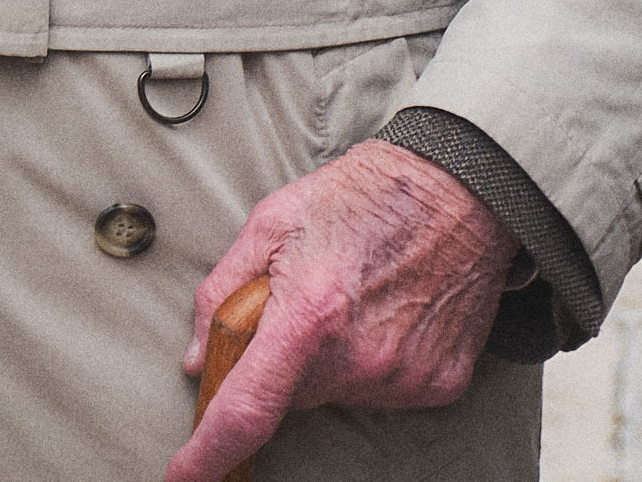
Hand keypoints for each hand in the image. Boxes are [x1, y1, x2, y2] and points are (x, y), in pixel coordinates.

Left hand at [168, 140, 512, 480]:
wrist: (458, 190)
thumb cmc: (361, 196)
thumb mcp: (271, 222)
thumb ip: (222, 293)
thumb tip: (199, 359)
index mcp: (309, 315)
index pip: (248, 409)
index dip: (208, 454)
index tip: (183, 478)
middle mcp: (359, 358)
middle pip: (291, 396)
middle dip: (281, 361)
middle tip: (304, 301)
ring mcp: (404, 377)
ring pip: (336, 393)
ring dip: (330, 359)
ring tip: (354, 295)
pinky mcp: (439, 385)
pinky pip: (381, 390)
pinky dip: (373, 362)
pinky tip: (387, 312)